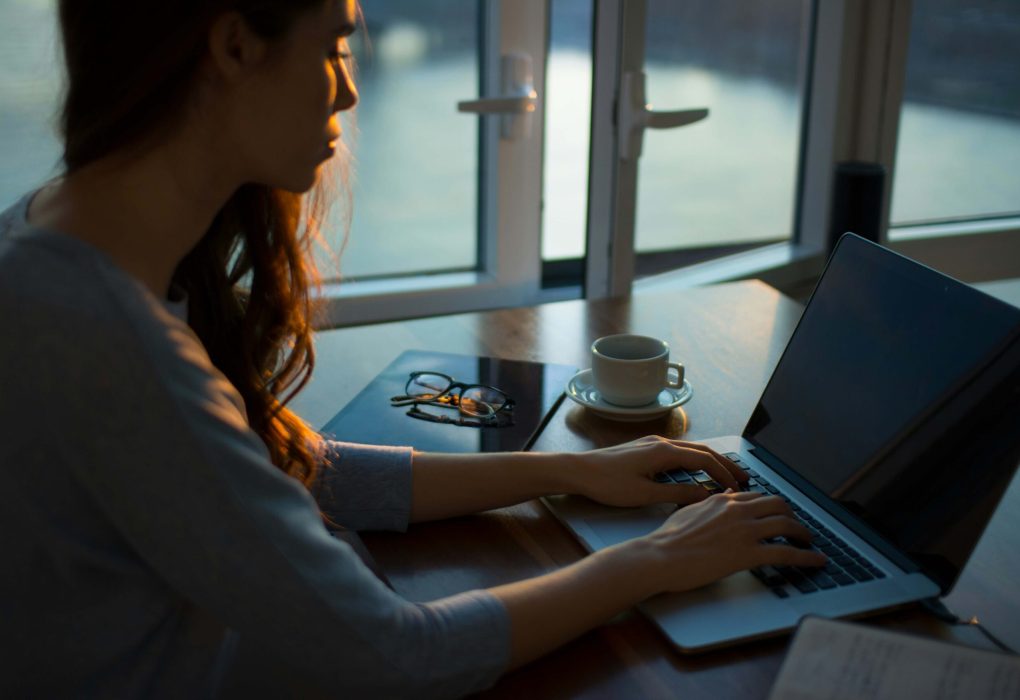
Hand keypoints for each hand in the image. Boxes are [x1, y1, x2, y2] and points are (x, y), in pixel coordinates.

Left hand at [566, 435, 748, 507]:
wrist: (578, 470)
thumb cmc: (607, 483)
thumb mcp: (644, 494)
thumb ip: (677, 494)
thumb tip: (705, 495)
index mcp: (664, 452)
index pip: (704, 460)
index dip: (724, 474)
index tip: (738, 488)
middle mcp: (661, 442)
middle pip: (702, 451)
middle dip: (725, 464)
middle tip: (744, 477)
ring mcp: (652, 443)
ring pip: (691, 450)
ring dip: (710, 461)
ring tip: (725, 475)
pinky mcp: (644, 448)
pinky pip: (678, 451)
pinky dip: (694, 460)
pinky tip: (697, 471)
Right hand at [640, 491, 826, 593]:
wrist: (660, 556)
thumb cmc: (668, 538)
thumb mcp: (689, 511)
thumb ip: (710, 503)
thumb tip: (725, 495)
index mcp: (723, 500)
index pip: (757, 497)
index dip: (772, 506)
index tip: (778, 514)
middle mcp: (738, 511)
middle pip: (778, 505)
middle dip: (793, 515)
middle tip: (797, 527)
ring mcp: (745, 531)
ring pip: (787, 525)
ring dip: (803, 534)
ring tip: (809, 543)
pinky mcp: (748, 554)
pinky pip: (787, 553)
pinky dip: (807, 557)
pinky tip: (817, 561)